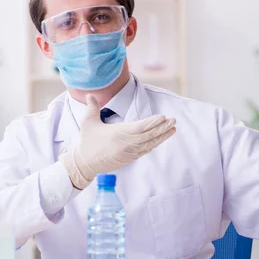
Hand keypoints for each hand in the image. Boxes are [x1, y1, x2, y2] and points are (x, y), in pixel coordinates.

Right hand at [60, 94, 176, 188]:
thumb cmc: (87, 142)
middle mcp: (128, 143)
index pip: (141, 127)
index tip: (163, 116)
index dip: (153, 122)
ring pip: (150, 143)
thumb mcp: (87, 123)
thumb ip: (91, 107)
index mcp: (120, 133)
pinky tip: (161, 139)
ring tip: (173, 129)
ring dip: (162, 136)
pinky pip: (146, 150)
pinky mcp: (130, 158)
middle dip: (163, 128)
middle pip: (150, 135)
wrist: (85, 164)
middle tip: (173, 121)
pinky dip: (154, 144)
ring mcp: (130, 152)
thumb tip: (90, 94)